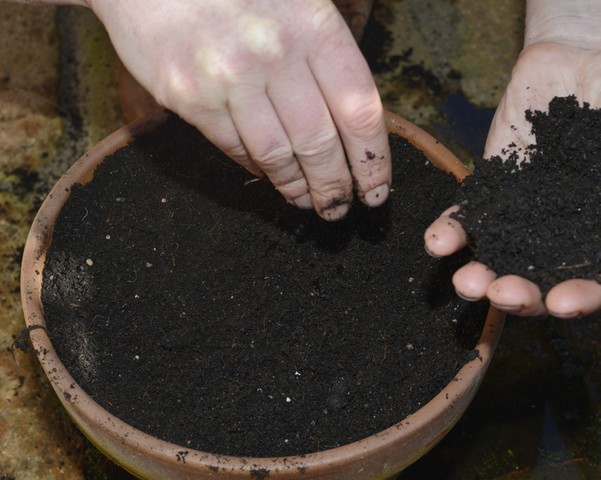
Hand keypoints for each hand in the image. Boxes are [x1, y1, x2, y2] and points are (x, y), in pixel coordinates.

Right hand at [86, 0, 390, 220]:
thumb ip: (324, 51)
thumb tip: (350, 118)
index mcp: (312, 25)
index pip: (359, 110)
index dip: (372, 159)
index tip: (375, 188)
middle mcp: (274, 54)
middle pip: (320, 143)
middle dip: (335, 186)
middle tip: (339, 206)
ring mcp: (229, 78)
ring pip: (277, 155)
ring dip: (296, 186)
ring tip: (307, 201)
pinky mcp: (190, 97)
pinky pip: (234, 147)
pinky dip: (257, 167)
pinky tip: (268, 174)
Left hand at [425, 41, 600, 317]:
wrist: (580, 60)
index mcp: (596, 235)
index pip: (595, 282)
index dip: (583, 298)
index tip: (564, 300)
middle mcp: (560, 235)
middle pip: (541, 282)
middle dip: (520, 295)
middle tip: (503, 294)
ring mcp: (522, 216)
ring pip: (499, 259)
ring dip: (479, 276)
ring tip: (465, 282)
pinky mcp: (491, 191)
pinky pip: (467, 219)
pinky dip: (452, 232)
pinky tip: (437, 242)